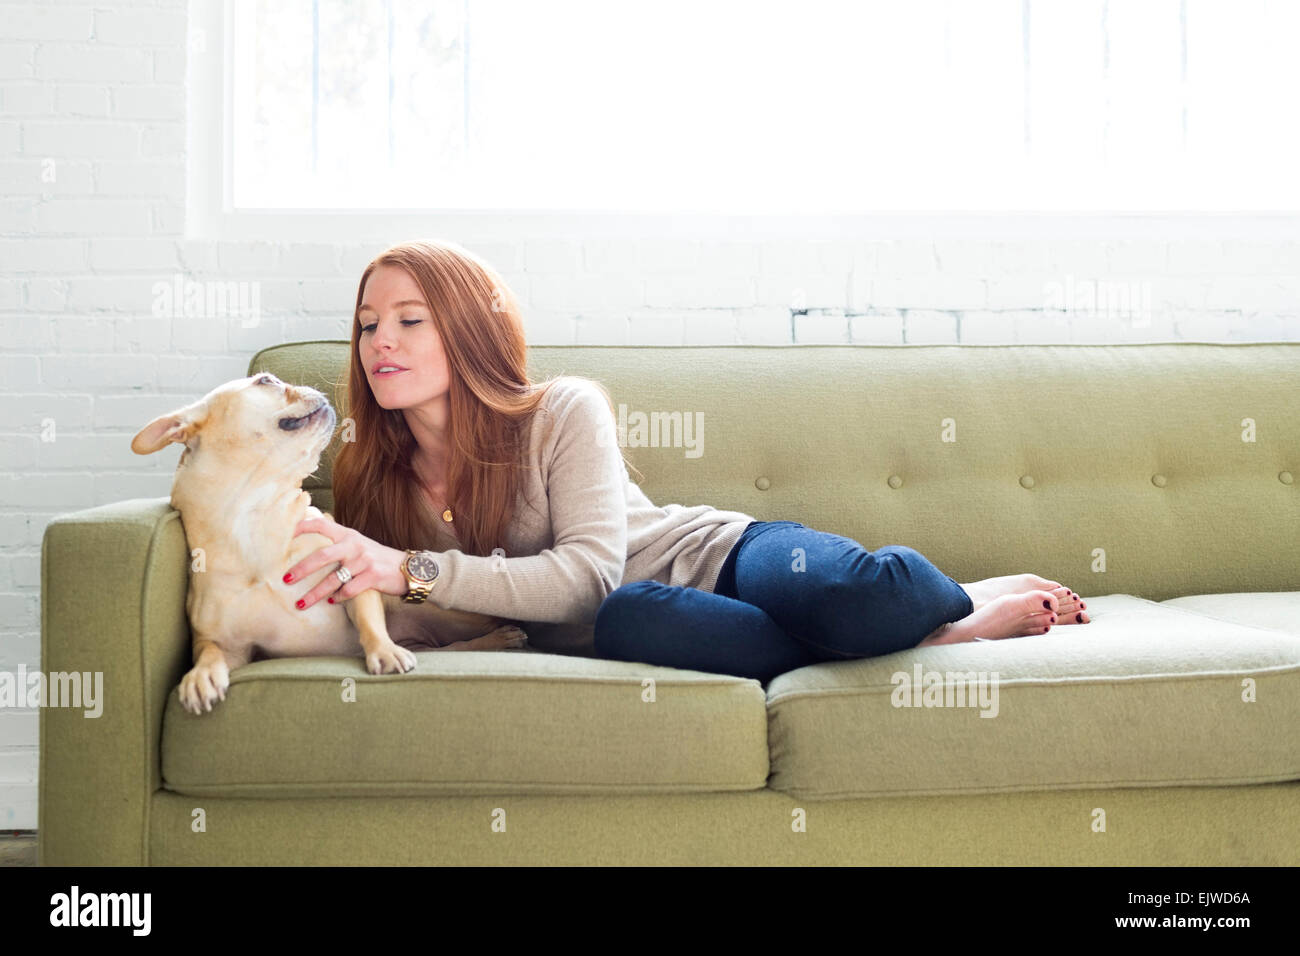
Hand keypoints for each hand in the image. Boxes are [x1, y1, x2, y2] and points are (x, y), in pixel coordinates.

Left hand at [285, 514, 409, 609]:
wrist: (408, 568)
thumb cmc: (376, 559)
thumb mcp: (358, 545)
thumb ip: (337, 544)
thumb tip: (307, 550)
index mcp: (348, 535)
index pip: (321, 524)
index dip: (301, 528)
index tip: (282, 537)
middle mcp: (355, 545)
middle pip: (322, 555)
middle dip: (301, 569)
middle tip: (285, 580)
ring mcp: (364, 561)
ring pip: (333, 579)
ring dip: (314, 593)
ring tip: (301, 604)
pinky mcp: (373, 576)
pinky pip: (349, 590)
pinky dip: (338, 598)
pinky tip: (331, 602)